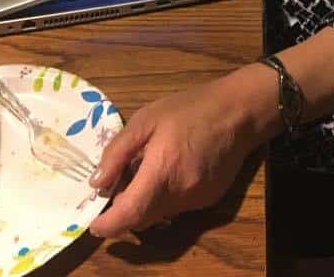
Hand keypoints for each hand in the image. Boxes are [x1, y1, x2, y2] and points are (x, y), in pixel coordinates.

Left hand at [88, 77, 266, 237]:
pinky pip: (178, 208)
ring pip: (160, 215)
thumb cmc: (190, 108)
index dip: (107, 225)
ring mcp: (197, 200)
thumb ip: (118, 152)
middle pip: (142, 220)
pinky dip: (166, 198)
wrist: (239, 111)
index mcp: (162, 171)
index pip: (129, 215)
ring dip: (145, 204)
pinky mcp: (210, 200)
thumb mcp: (147, 118)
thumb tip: (97, 182)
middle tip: (117, 187)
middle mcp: (180, 193)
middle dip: (124, 212)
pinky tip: (170, 171)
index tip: (94, 222)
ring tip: (145, 173)